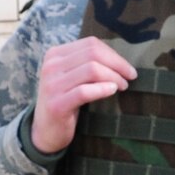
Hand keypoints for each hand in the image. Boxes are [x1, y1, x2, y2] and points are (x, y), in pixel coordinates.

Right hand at [31, 38, 136, 154]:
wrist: (45, 131)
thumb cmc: (65, 101)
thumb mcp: (71, 77)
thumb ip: (87, 64)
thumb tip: (119, 60)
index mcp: (55, 55)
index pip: (91, 44)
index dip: (113, 54)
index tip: (126, 67)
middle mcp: (51, 66)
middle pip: (93, 54)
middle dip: (117, 64)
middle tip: (129, 77)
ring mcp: (52, 85)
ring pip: (91, 69)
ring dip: (113, 77)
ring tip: (122, 86)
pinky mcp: (57, 105)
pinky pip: (84, 91)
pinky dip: (102, 89)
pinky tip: (112, 91)